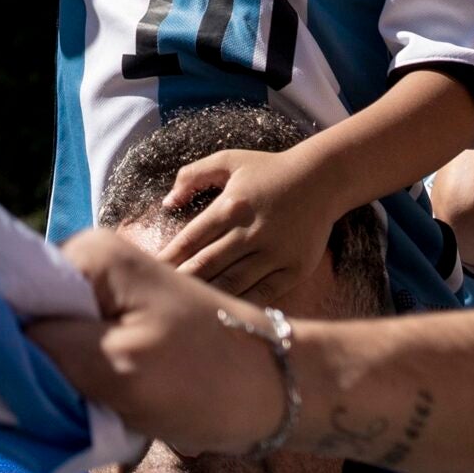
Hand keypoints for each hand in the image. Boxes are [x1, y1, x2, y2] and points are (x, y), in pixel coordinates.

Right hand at [29, 230, 288, 456]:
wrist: (276, 390)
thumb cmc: (206, 376)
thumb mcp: (120, 368)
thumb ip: (50, 349)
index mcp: (92, 256)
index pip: (9, 290)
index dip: (3, 336)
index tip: (16, 379)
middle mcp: (95, 265)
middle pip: (29, 316)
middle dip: (34, 359)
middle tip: (60, 397)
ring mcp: (109, 296)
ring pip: (51, 342)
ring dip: (59, 377)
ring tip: (86, 401)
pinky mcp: (121, 327)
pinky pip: (77, 354)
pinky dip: (80, 382)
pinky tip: (97, 403)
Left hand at [152, 147, 335, 304]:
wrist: (322, 179)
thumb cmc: (269, 170)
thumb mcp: (229, 160)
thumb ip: (193, 175)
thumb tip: (167, 202)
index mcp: (232, 205)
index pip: (191, 238)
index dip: (168, 258)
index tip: (150, 273)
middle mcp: (252, 231)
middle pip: (207, 264)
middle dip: (181, 282)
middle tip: (158, 297)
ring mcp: (275, 252)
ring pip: (232, 282)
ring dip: (206, 296)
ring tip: (183, 310)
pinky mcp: (294, 269)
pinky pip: (262, 293)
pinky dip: (241, 303)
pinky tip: (222, 312)